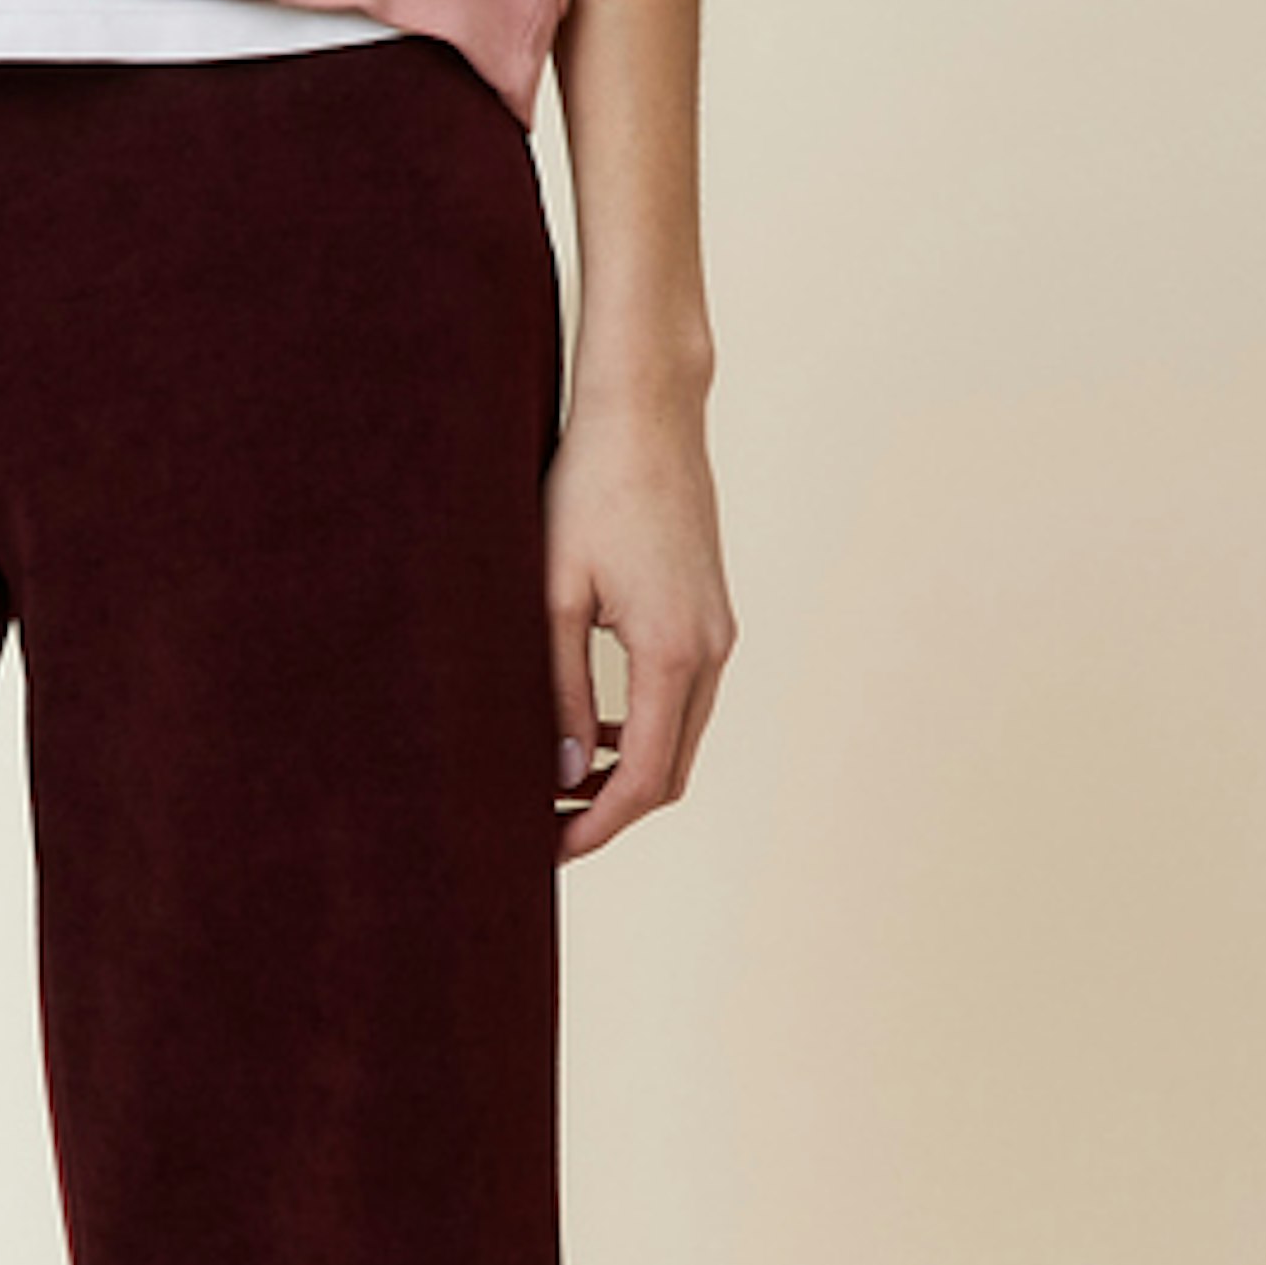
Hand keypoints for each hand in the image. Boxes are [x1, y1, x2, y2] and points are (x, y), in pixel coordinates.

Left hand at [544, 386, 734, 860]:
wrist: (647, 414)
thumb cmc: (590, 489)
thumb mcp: (552, 595)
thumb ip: (559, 690)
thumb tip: (563, 773)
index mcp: (674, 652)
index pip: (646, 778)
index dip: (598, 826)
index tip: (550, 850)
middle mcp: (712, 649)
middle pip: (672, 771)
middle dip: (612, 812)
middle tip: (546, 831)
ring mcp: (720, 631)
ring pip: (681, 736)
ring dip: (629, 772)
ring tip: (560, 787)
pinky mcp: (711, 613)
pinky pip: (684, 698)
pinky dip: (645, 730)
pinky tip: (594, 729)